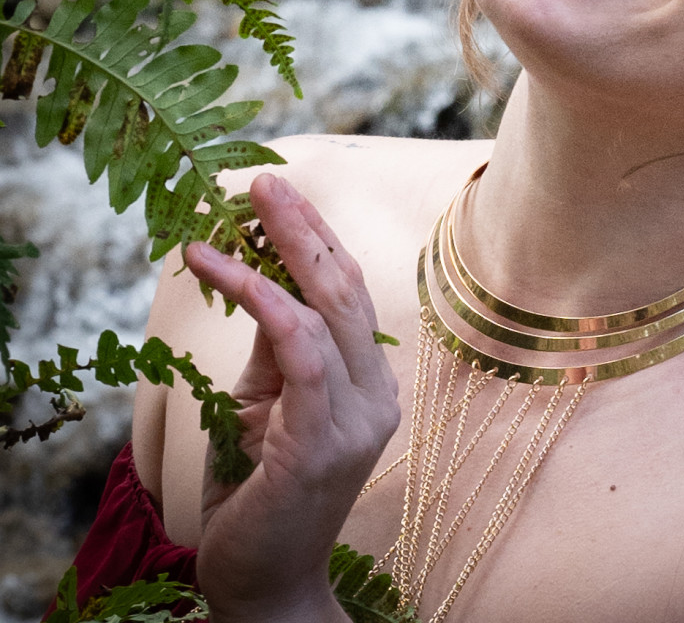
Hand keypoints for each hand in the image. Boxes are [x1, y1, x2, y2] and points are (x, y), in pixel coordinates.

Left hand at [184, 173, 401, 622]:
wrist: (263, 585)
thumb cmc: (259, 496)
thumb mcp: (263, 407)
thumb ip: (275, 350)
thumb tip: (262, 283)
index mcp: (370, 384)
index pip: (349, 295)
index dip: (317, 240)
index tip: (280, 198)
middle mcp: (377, 394)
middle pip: (347, 288)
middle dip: (307, 228)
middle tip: (267, 182)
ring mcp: (358, 418)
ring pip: (330, 308)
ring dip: (285, 249)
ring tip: (245, 209)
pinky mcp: (323, 439)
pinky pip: (300, 350)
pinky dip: (264, 301)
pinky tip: (226, 270)